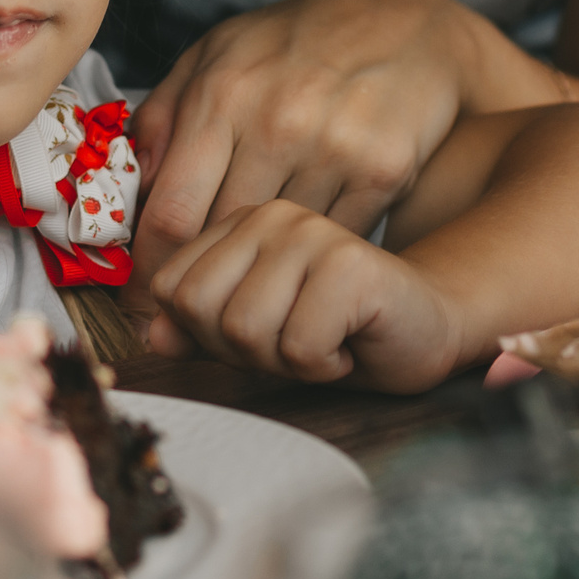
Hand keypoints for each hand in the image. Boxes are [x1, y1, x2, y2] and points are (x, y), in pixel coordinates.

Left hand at [127, 0, 479, 274]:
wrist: (405, 21)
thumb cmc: (298, 41)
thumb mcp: (217, 52)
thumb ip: (163, 115)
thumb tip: (131, 186)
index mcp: (223, 92)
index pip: (169, 213)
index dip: (150, 272)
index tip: (142, 301)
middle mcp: (277, 121)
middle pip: (220, 240)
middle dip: (201, 283)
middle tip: (190, 310)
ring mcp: (335, 148)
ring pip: (278, 250)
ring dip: (260, 273)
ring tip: (249, 281)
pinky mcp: (383, 171)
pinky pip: (331, 241)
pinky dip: (313, 255)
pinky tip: (303, 251)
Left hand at [145, 200, 464, 392]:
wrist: (424, 325)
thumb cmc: (336, 326)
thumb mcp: (255, 329)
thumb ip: (199, 326)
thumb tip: (153, 334)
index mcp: (240, 220)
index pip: (173, 288)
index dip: (207, 334)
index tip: (261, 330)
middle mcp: (271, 213)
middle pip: (202, 310)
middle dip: (244, 350)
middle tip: (294, 337)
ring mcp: (312, 231)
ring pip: (246, 330)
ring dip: (287, 360)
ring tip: (323, 336)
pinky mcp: (350, 263)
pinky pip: (300, 347)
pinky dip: (324, 365)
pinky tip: (350, 341)